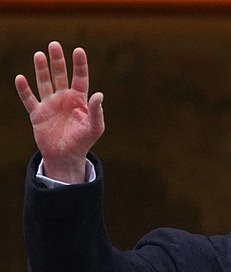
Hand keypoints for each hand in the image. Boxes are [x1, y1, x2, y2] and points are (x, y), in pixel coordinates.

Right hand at [15, 41, 104, 182]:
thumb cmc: (84, 142)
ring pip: (44, 82)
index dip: (79, 64)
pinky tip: (20, 78)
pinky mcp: (37, 114)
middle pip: (60, 75)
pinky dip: (24, 89)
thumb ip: (97, 111)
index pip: (80, 78)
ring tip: (39, 55)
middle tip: (54, 45)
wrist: (67, 157)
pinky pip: (29, 99)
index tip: (78, 50)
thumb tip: (99, 94)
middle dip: (57, 61)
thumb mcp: (95, 127)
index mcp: (79, 100)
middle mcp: (64, 98)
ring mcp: (50, 105)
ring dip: (41, 69)